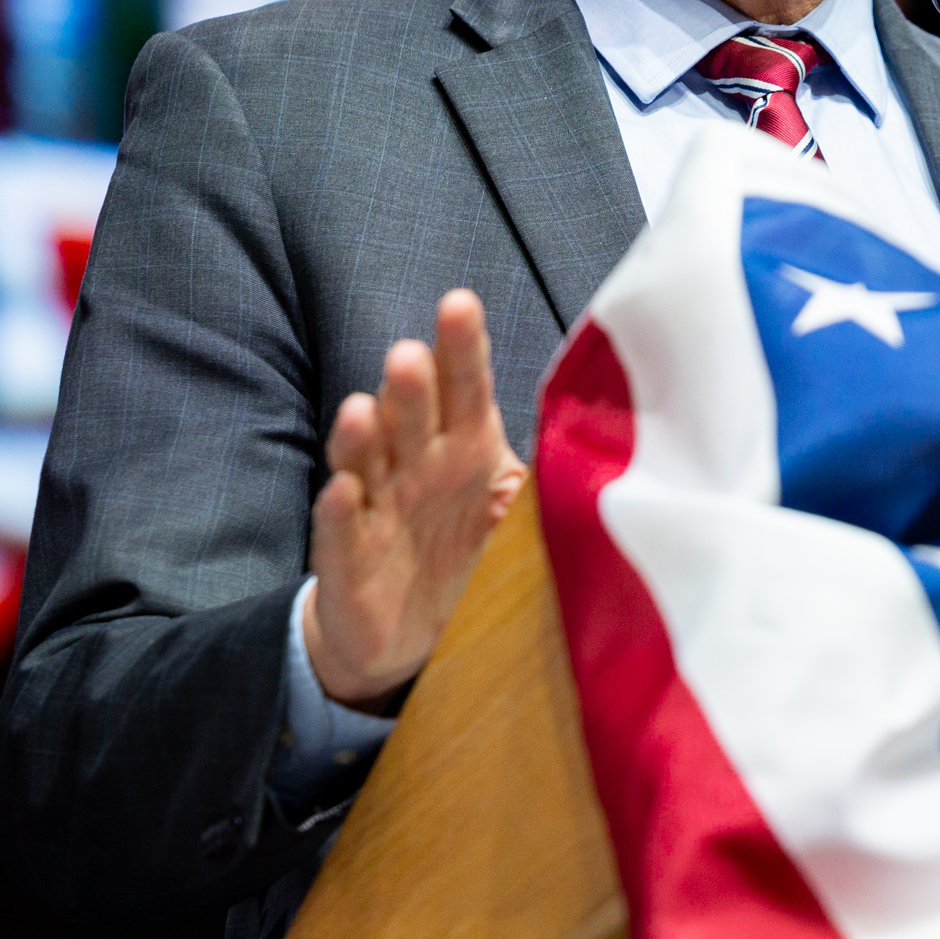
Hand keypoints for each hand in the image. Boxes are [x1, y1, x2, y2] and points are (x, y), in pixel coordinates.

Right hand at [301, 289, 526, 707]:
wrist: (402, 634)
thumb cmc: (462, 551)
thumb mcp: (510, 512)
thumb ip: (540, 479)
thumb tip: (602, 442)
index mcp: (464, 446)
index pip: (464, 388)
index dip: (460, 348)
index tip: (459, 304)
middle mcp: (415, 464)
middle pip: (411, 415)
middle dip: (409, 387)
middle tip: (409, 356)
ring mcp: (377, 506)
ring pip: (364, 459)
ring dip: (360, 435)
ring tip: (362, 410)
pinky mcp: (346, 556)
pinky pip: (340, 529)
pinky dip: (338, 510)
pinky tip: (342, 490)